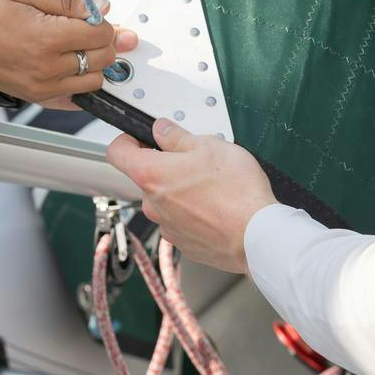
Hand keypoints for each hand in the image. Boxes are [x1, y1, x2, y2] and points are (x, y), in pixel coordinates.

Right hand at [0, 0, 135, 107]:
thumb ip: (68, 1)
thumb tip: (103, 6)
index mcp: (48, 38)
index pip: (101, 35)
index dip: (104, 22)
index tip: (94, 16)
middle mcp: (48, 68)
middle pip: (103, 59)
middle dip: (104, 42)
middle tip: (88, 29)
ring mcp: (43, 88)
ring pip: (95, 81)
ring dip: (95, 63)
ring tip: (76, 47)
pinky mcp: (37, 98)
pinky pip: (76, 100)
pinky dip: (82, 85)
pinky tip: (72, 68)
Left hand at [106, 118, 274, 274]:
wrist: (257, 237)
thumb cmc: (237, 192)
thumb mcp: (209, 146)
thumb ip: (177, 137)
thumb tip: (162, 130)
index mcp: (152, 175)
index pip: (117, 153)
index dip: (127, 140)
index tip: (140, 137)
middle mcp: (153, 204)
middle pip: (147, 177)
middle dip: (165, 166)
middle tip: (193, 160)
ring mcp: (167, 227)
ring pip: (165, 200)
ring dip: (180, 191)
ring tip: (211, 186)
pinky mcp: (184, 243)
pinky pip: (181, 221)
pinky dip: (193, 212)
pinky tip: (216, 207)